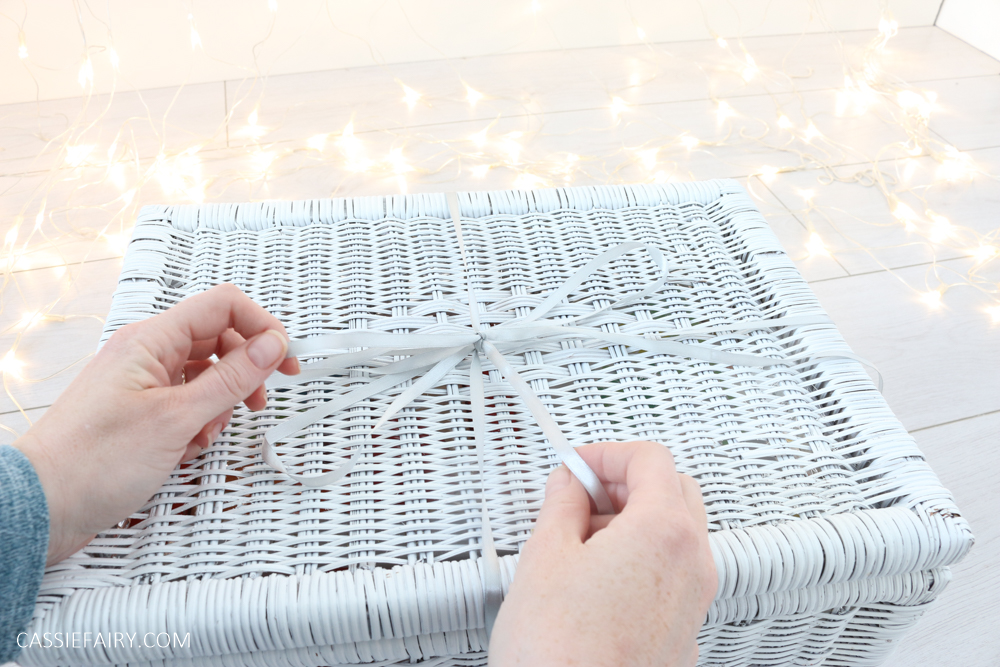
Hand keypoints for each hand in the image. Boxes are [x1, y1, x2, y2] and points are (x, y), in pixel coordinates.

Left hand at [14, 283, 299, 564]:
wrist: (43, 507)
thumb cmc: (92, 462)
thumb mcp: (176, 418)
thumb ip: (230, 378)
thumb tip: (271, 345)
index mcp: (151, 340)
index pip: (222, 306)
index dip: (261, 327)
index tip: (284, 360)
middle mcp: (147, 354)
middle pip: (218, 340)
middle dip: (244, 371)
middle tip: (260, 400)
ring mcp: (143, 383)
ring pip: (205, 375)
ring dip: (220, 403)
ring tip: (209, 433)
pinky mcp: (141, 411)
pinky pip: (187, 402)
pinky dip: (199, 423)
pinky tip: (188, 447)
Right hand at [488, 441, 716, 666]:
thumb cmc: (558, 652)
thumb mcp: (545, 555)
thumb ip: (562, 504)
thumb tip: (569, 484)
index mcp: (664, 533)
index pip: (651, 459)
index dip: (607, 453)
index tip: (577, 464)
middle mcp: (692, 566)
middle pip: (675, 492)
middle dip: (626, 483)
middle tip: (582, 493)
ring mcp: (693, 605)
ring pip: (676, 536)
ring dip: (633, 523)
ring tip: (578, 542)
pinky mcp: (682, 636)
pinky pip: (671, 578)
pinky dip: (641, 562)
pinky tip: (595, 582)